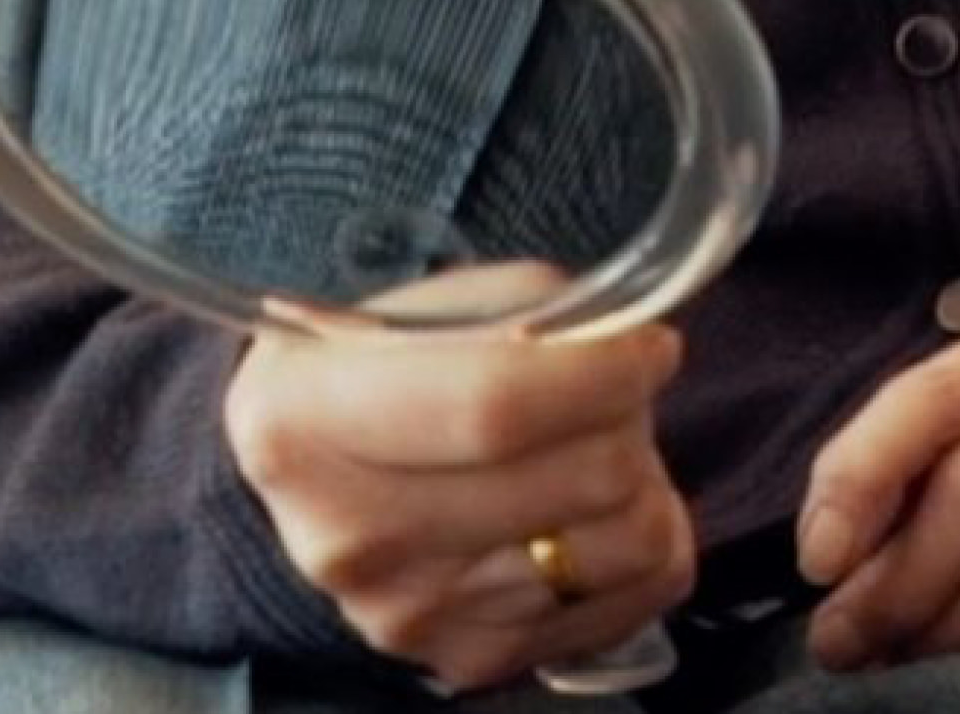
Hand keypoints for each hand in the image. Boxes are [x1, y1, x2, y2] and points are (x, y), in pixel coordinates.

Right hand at [220, 263, 693, 693]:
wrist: (330, 471)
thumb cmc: (397, 368)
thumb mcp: (439, 304)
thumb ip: (535, 313)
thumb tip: (630, 347)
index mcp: (308, 417)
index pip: (495, 407)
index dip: (602, 374)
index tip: (651, 349)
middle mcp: (346, 534)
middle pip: (582, 476)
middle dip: (631, 419)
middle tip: (615, 395)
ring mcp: (408, 612)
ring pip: (628, 542)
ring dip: (642, 482)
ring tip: (593, 452)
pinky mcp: (470, 655)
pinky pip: (638, 597)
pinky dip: (645, 545)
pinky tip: (593, 511)